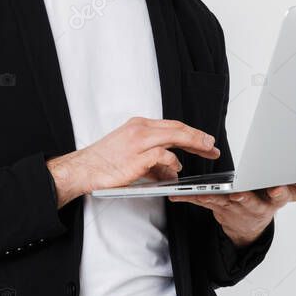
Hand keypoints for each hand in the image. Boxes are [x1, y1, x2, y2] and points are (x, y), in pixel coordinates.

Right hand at [47, 117, 220, 207]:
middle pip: (178, 128)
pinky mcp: (137, 157)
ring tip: (204, 154)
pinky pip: (164, 155)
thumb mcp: (130, 152)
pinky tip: (175, 170)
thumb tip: (170, 167)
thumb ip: (152, 157)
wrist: (83, 169)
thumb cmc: (103, 162)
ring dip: (193, 146)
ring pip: (175, 136)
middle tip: (212, 146)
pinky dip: (172, 162)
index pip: (172, 125)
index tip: (204, 141)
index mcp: (138, 125)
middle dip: (199, 137)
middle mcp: (140, 129)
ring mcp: (138, 142)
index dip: (191, 133)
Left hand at [169, 176, 295, 246]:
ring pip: (222, 200)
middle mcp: (255, 203)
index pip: (281, 194)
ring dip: (207, 196)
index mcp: (275, 197)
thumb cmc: (270, 198)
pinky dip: (187, 197)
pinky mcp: (217, 206)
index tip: (277, 189)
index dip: (280, 192)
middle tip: (237, 192)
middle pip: (250, 199)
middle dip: (243, 196)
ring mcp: (235, 206)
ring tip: (195, 192)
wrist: (248, 225)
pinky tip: (175, 194)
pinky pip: (201, 201)